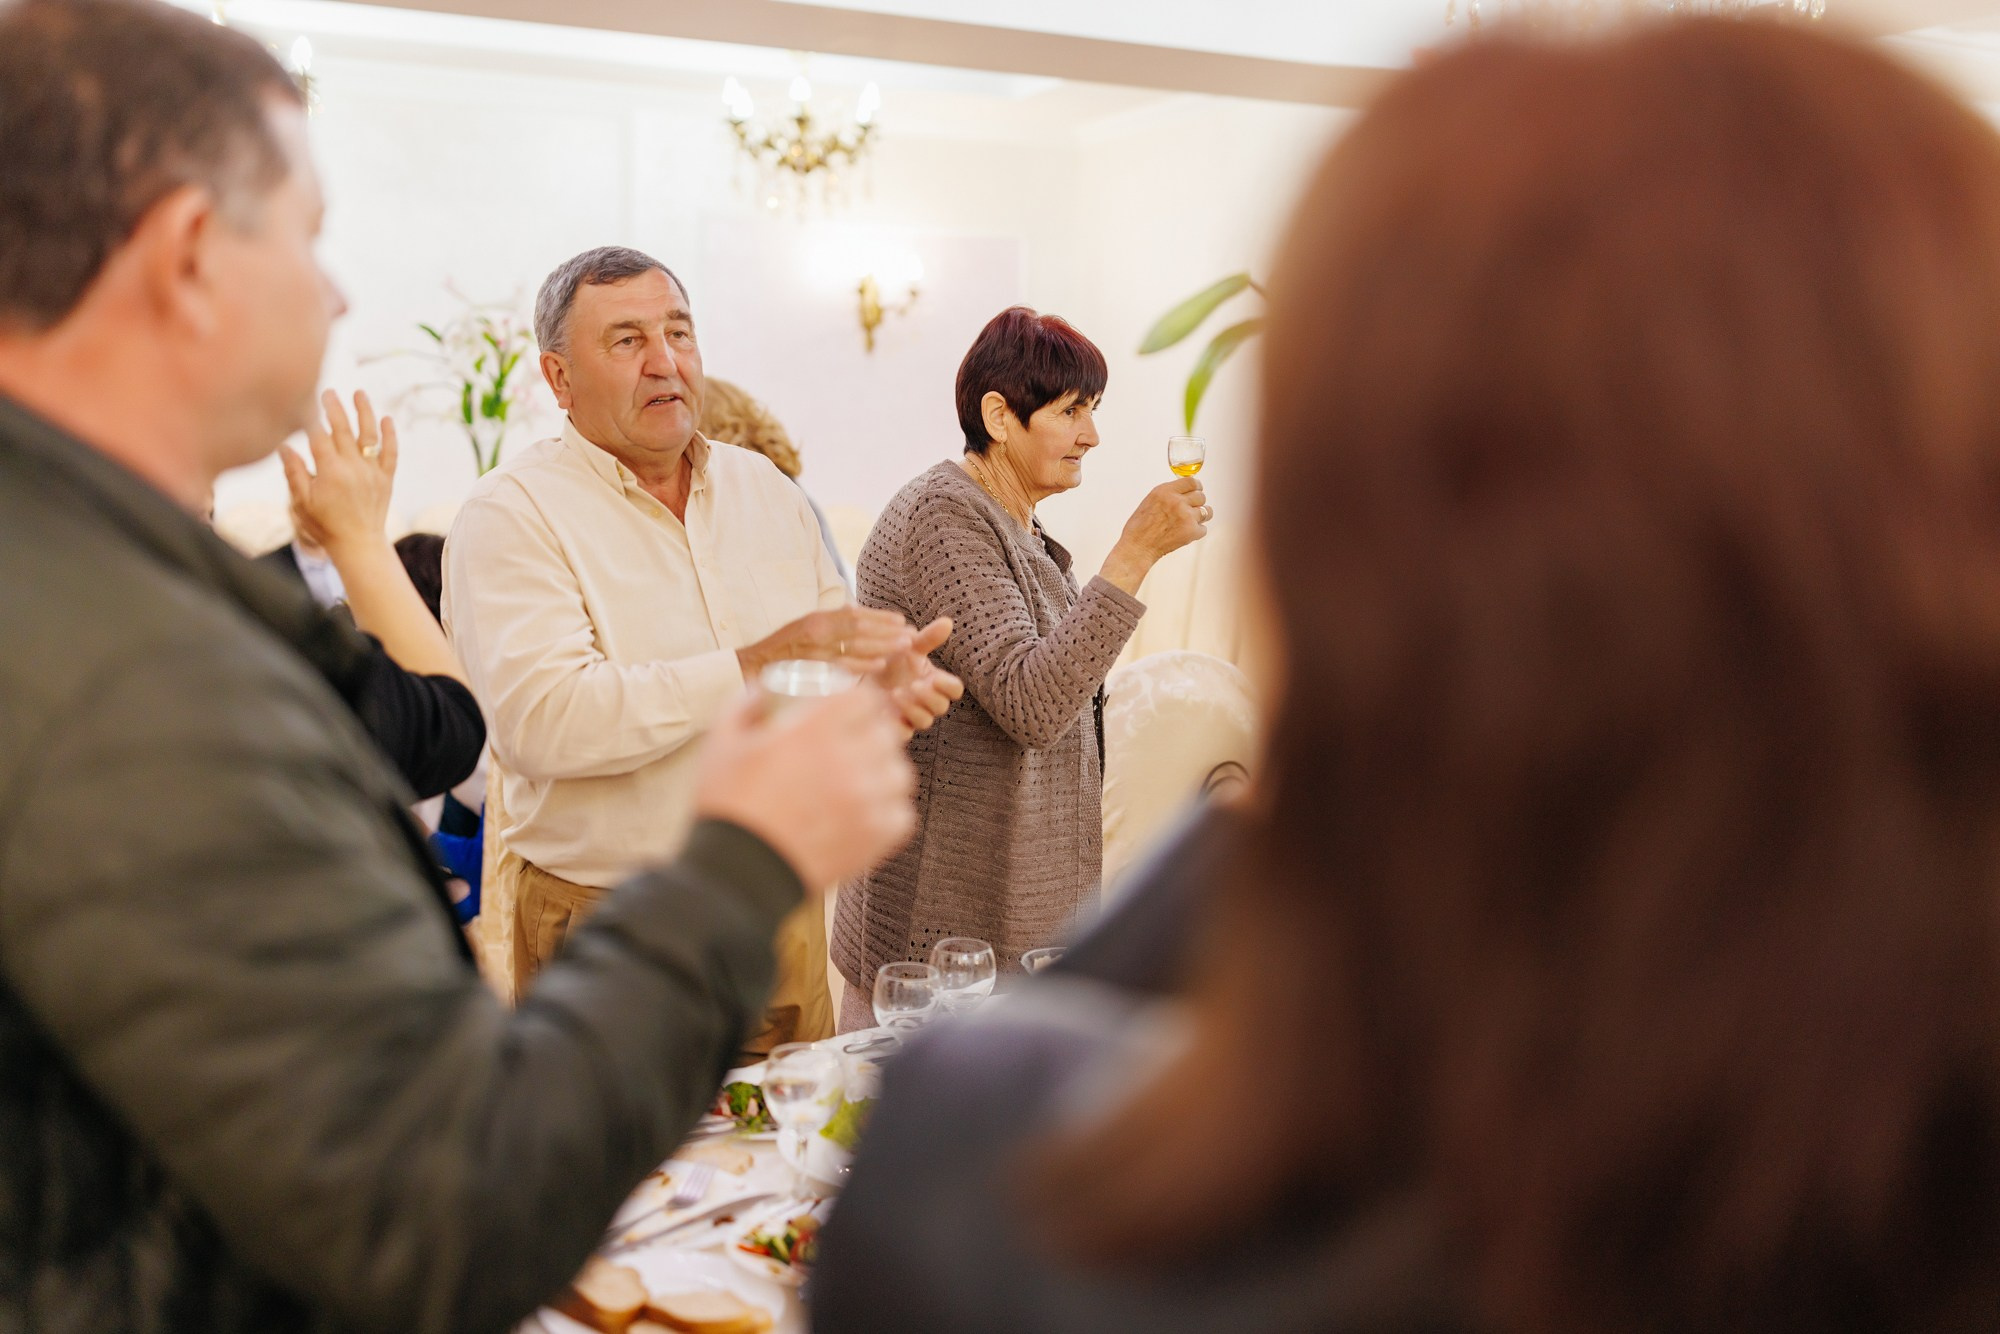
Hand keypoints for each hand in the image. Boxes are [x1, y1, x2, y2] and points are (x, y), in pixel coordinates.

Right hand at [280, 390, 397, 556]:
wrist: (358, 544)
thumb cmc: (325, 525)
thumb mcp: (303, 501)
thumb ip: (294, 472)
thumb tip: (283, 446)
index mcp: (330, 471)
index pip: (319, 436)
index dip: (311, 417)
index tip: (305, 400)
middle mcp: (353, 468)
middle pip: (343, 430)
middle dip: (335, 408)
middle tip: (328, 392)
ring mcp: (372, 472)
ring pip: (370, 436)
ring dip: (365, 412)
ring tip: (359, 393)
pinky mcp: (386, 479)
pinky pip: (390, 453)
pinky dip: (390, 435)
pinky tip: (387, 419)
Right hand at [693, 686, 916, 888]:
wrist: (737, 875)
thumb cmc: (728, 806)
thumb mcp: (722, 742)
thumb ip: (743, 705)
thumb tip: (762, 689)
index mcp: (817, 730)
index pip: (865, 698)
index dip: (860, 700)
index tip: (851, 708)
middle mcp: (851, 761)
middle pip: (886, 734)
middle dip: (873, 732)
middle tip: (855, 743)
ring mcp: (869, 802)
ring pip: (900, 773)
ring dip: (885, 771)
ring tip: (864, 779)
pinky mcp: (876, 838)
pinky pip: (902, 815)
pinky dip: (890, 811)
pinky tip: (868, 811)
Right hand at [736, 604, 914, 682]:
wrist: (752, 667)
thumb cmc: (782, 649)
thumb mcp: (805, 627)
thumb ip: (830, 621)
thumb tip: (855, 612)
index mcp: (817, 618)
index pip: (855, 615)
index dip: (880, 617)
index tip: (901, 621)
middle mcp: (816, 630)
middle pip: (859, 628)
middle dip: (887, 631)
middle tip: (910, 635)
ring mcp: (814, 650)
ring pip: (854, 645)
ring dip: (882, 645)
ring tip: (904, 647)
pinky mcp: (811, 669)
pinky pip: (841, 666)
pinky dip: (862, 665)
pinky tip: (880, 665)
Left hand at [873, 617, 964, 735]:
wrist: (863, 678)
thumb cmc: (891, 662)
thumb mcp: (908, 648)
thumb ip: (928, 638)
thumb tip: (947, 621)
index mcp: (935, 682)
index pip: (954, 689)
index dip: (948, 686)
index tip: (935, 678)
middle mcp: (928, 701)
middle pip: (941, 706)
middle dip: (929, 696)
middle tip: (914, 685)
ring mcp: (913, 716)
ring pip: (925, 721)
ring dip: (913, 708)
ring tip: (896, 693)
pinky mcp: (897, 727)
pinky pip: (904, 733)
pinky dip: (897, 723)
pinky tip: (885, 710)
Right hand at [1099, 478, 1209, 593]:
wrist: (1138, 547)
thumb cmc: (1140, 526)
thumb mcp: (1150, 500)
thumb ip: (1168, 494)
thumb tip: (1185, 491)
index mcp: (1165, 491)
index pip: (1192, 482)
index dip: (1197, 487)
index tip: (1197, 490)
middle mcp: (1177, 501)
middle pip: (1201, 496)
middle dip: (1197, 503)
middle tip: (1189, 510)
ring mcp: (1186, 516)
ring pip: (1207, 511)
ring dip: (1200, 517)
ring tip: (1189, 522)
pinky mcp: (1191, 531)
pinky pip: (1203, 528)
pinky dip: (1196, 532)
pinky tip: (1184, 534)